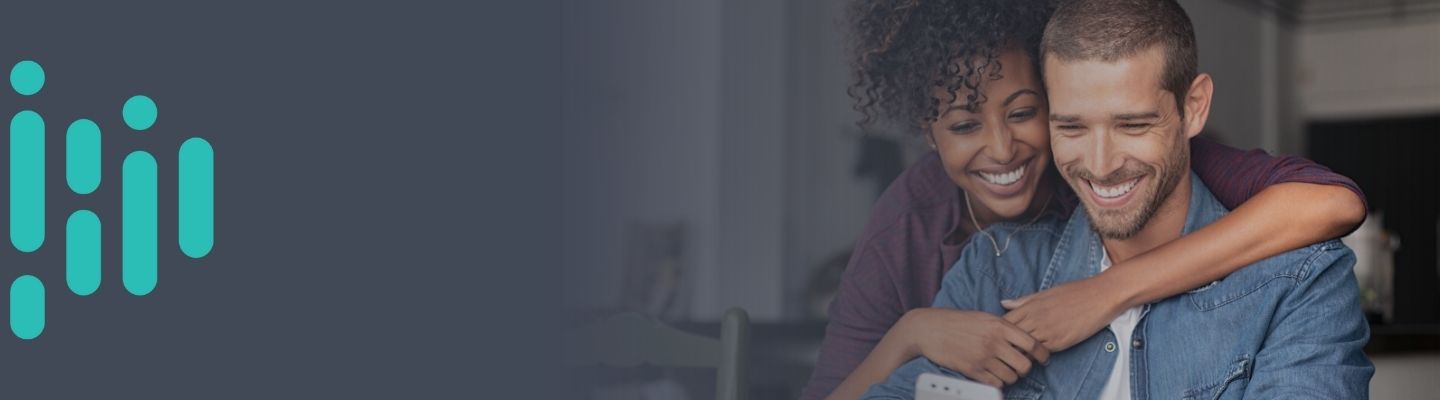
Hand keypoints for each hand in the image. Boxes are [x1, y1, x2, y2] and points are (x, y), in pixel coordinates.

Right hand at [898, 308, 1049, 387]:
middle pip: (1025, 365)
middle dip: (1025, 368)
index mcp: (999, 325)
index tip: (1043, 358)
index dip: (1043, 354)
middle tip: (1019, 366)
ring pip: (1011, 377)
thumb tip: (1022, 338)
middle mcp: (994, 342)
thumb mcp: (983, 317)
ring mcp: (983, 357)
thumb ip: (1004, 326)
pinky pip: (996, 383)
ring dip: (1010, 376)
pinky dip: (997, 382)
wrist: (929, 329)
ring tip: (1003, 370)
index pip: (1032, 344)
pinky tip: (992, 375)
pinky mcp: (972, 370)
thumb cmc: (956, 321)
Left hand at [1000, 275, 1128, 351]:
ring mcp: (1046, 331)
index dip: (1000, 330)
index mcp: (1029, 306)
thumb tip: (1003, 303)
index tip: (1001, 335)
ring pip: (1023, 347)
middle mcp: (1035, 319)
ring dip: (1020, 352)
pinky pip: (1040, 353)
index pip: (1004, 322)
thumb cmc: (1074, 292)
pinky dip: (1035, 356)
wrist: (1100, 295)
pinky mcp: (1059, 342)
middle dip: (1006, 344)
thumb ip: (1023, 301)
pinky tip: (1037, 356)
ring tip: (1021, 355)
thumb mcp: (1045, 293)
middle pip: (1010, 337)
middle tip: (1007, 349)